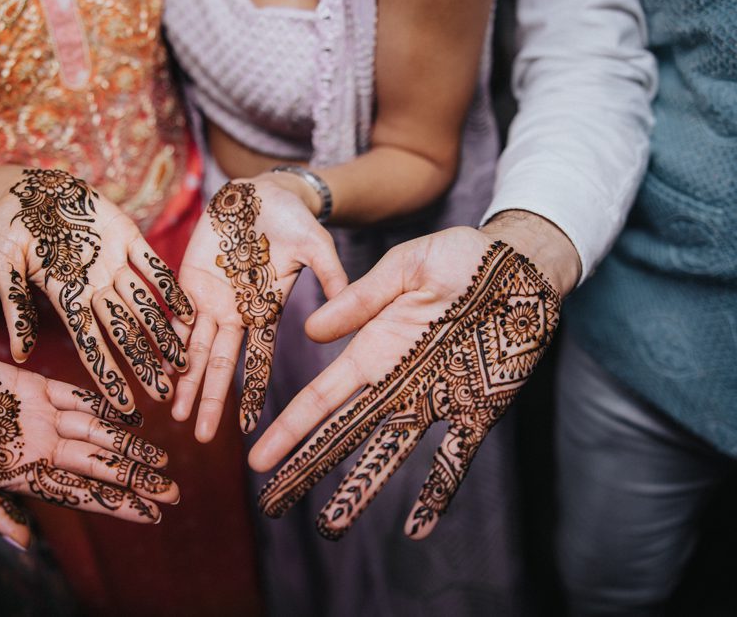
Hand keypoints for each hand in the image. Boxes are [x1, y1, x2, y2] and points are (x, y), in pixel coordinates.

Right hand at [0, 169, 193, 412]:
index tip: (125, 406)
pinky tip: (190, 311)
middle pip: (123, 333)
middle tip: (166, 395)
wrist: (27, 188)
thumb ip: (14, 306)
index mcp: (65, 298)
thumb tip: (19, 354)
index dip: (109, 375)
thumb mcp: (1, 266)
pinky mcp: (126, 236)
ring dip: (163, 334)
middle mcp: (94, 287)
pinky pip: (154, 265)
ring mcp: (112, 264)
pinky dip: (170, 288)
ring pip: (144, 306)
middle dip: (144, 364)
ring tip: (184, 362)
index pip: (90, 345)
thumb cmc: (6, 228)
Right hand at [0, 354, 178, 548]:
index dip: (116, 504)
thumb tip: (27, 545)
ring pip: (96, 431)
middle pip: (98, 465)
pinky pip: (76, 394)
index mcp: (20, 474)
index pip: (80, 494)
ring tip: (162, 459)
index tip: (151, 517)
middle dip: (135, 479)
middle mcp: (37, 446)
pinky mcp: (30, 385)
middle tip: (174, 493)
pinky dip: (105, 403)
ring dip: (129, 445)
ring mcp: (37, 415)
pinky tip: (132, 415)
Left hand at [172, 177, 347, 440]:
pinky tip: (155, 368)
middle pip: (220, 365)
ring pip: (193, 348)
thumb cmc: (292, 220)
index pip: (259, 362)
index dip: (252, 394)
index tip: (246, 429)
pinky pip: (173, 315)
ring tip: (173, 414)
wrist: (260, 193)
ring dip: (183, 381)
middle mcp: (237, 315)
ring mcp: (211, 300)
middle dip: (209, 400)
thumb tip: (349, 301)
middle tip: (199, 437)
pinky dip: (164, 341)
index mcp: (266, 313)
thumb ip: (330, 274)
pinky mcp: (188, 281)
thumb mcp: (317, 246)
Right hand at [250, 227, 561, 539]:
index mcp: (374, 350)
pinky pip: (455, 457)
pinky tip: (419, 525)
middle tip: (274, 504)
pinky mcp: (478, 410)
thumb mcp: (406, 267)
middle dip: (308, 468)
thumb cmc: (462, 258)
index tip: (260, 458)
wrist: (523, 267)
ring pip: (389, 453)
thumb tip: (311, 333)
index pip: (322, 398)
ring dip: (361, 488)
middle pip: (344, 434)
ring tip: (332, 525)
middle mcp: (396, 384)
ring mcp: (436, 401)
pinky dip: (438, 491)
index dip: (290, 429)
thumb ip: (363, 299)